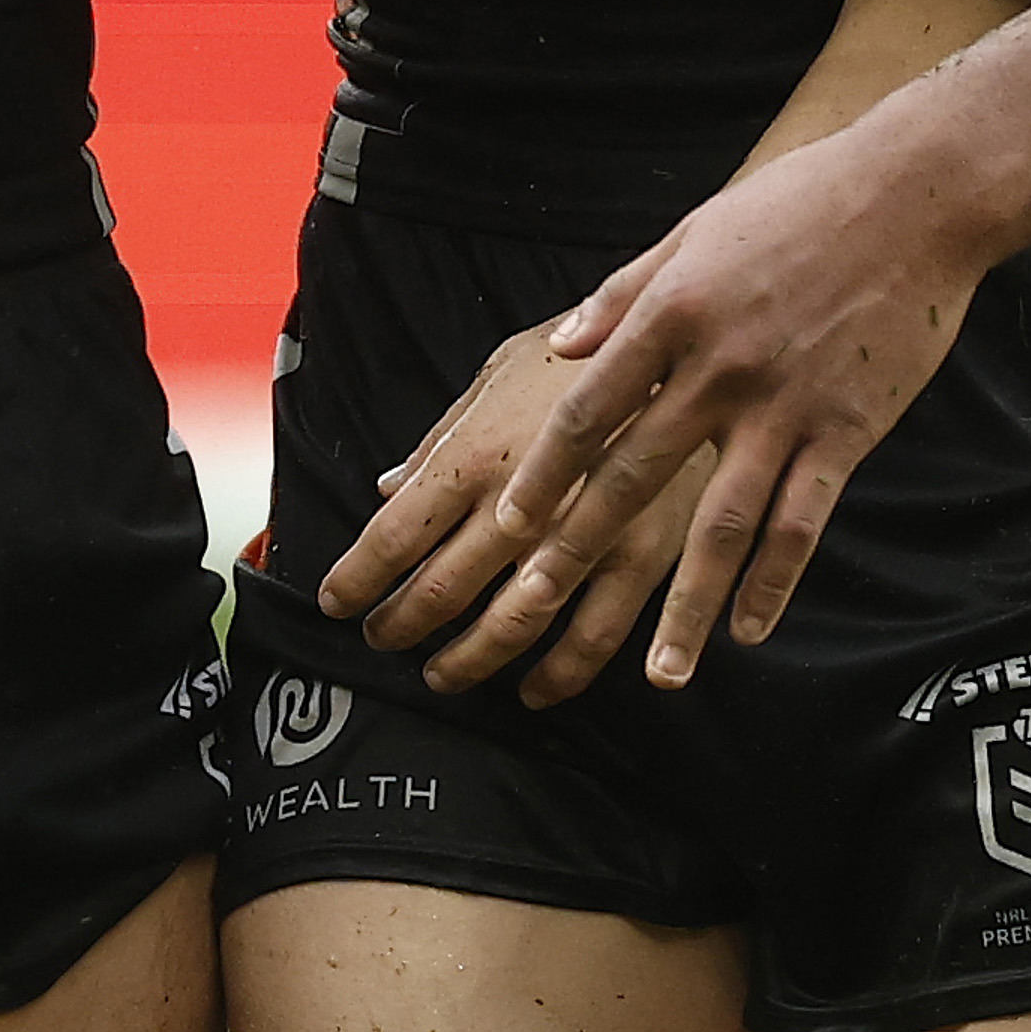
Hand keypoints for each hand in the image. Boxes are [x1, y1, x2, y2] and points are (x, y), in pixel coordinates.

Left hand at [313, 320, 714, 703]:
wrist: (693, 344)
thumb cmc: (589, 350)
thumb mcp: (502, 367)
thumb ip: (443, 433)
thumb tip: (387, 485)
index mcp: (478, 450)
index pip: (395, 534)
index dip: (357, 578)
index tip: (337, 602)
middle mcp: (522, 501)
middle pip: (441, 590)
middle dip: (399, 626)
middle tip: (381, 641)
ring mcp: (583, 537)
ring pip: (510, 626)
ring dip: (467, 661)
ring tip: (442, 673)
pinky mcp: (643, 558)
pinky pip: (593, 639)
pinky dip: (558, 676)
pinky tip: (532, 688)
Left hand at [460, 127, 997, 689]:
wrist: (917, 198)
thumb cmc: (801, 203)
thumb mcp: (695, 229)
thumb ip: (623, 294)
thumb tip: (559, 345)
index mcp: (673, 313)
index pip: (588, 409)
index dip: (545, 471)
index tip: (508, 524)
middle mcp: (719, 369)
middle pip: (634, 476)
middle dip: (578, 550)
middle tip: (533, 611)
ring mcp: (785, 407)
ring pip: (721, 526)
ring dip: (685, 606)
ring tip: (659, 673)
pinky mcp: (846, 433)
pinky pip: (801, 526)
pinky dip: (773, 585)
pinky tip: (749, 630)